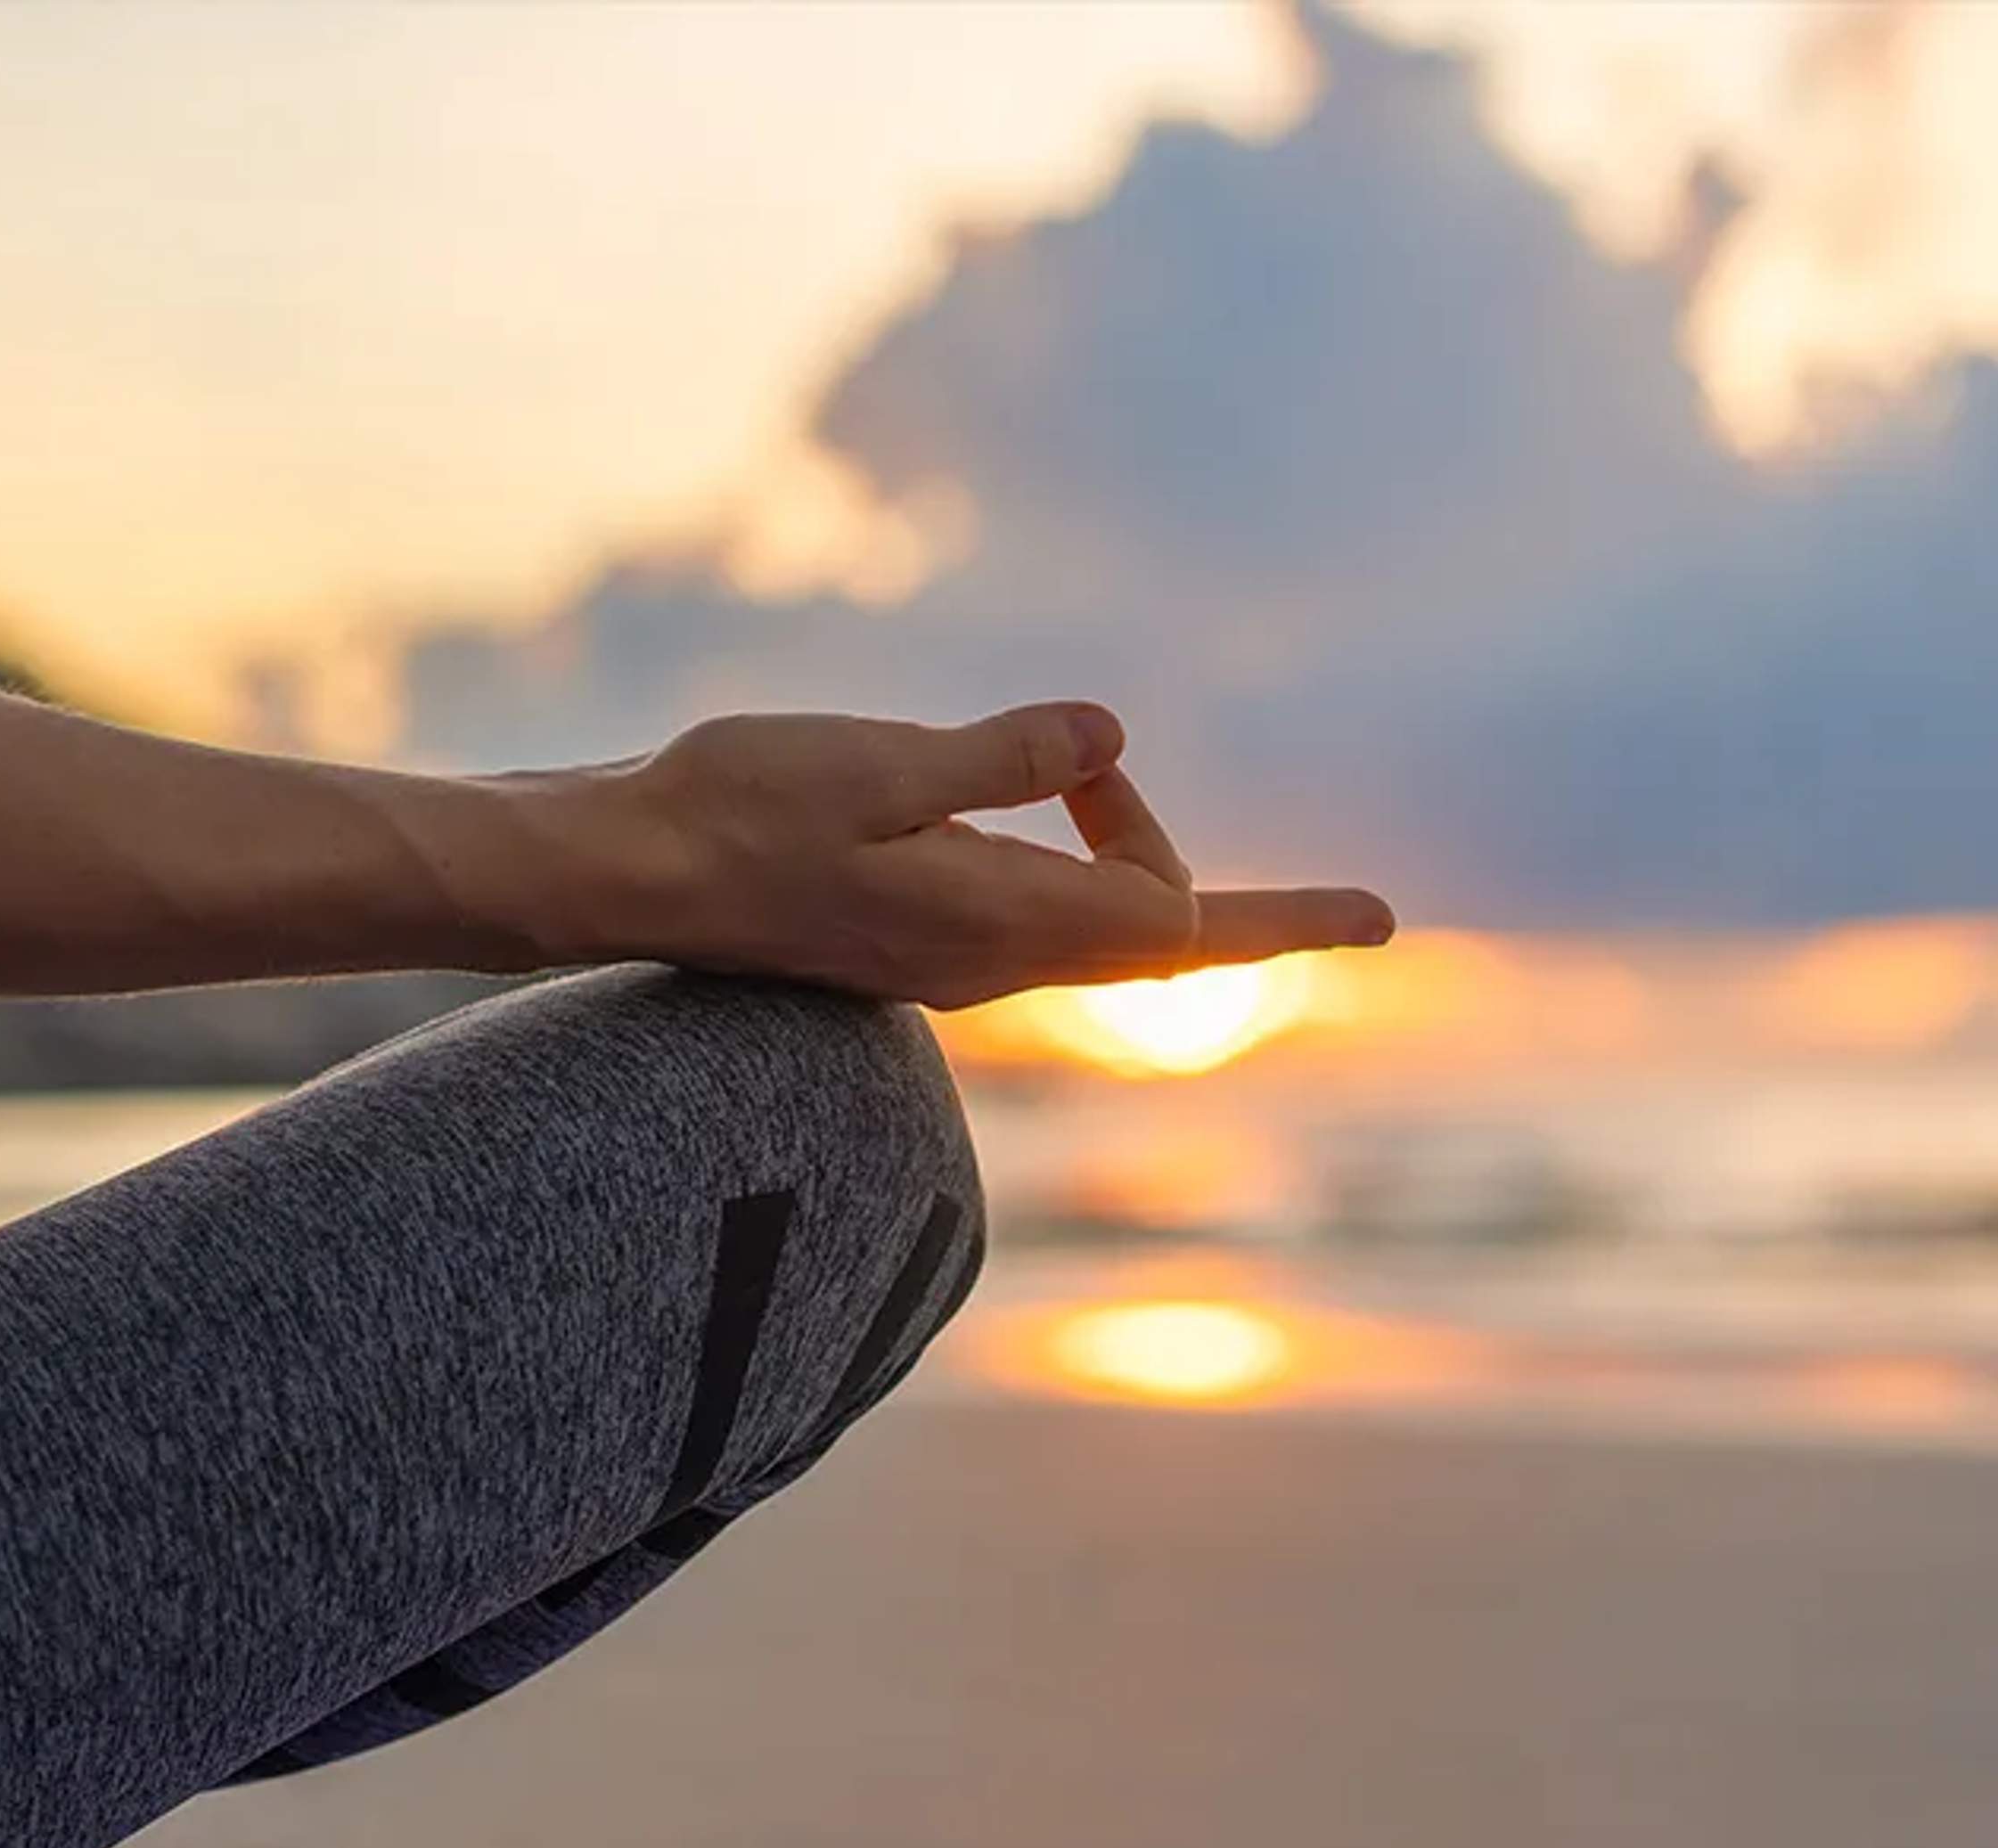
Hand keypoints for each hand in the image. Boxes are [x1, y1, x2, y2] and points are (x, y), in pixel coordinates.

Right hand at [554, 704, 1393, 1010]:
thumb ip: (1001, 761)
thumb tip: (1109, 739)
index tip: (1202, 825)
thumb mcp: (878, 765)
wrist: (618, 872)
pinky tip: (1055, 824)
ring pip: (1093, 936)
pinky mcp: (903, 932)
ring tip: (1246, 880)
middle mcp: (984, 958)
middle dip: (1262, 922)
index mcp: (995, 924)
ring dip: (1157, 887)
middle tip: (1379, 920)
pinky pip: (1028, 917)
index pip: (1168, 921)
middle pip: (1159, 949)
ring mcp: (943, 953)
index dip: (1206, 865)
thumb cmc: (734, 813)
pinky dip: (1074, 873)